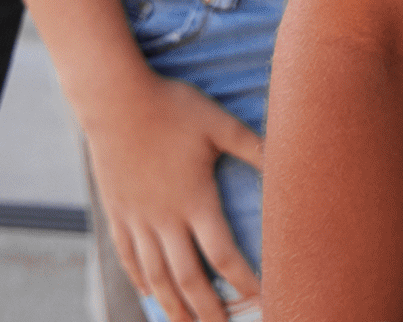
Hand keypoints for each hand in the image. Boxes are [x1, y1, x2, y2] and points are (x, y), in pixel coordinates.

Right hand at [82, 68, 263, 321]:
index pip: (223, 254)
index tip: (262, 297)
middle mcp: (165, 219)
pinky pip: (129, 258)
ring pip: (156, 277)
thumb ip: (254, 146)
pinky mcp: (117, 213)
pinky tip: (151, 292)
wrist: (115, 102)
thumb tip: (286, 158)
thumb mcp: (220, 123)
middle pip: (188, 278)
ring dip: (173, 306)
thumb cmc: (174, 108)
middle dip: (207, 310)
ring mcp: (137, 220)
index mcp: (195, 201)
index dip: (243, 280)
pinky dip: (141, 281)